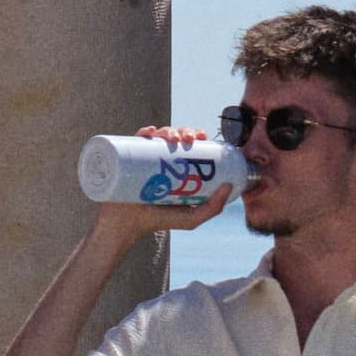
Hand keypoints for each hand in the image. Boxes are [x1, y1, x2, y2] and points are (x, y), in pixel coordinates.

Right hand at [90, 124, 236, 247]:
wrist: (127, 226)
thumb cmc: (159, 221)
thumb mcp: (191, 218)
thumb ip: (212, 209)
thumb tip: (230, 186)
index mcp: (175, 167)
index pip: (188, 144)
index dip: (196, 134)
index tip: (203, 136)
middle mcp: (159, 159)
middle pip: (174, 137)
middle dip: (183, 130)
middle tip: (188, 139)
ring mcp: (143, 158)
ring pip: (157, 136)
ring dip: (167, 129)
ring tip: (172, 138)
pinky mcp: (125, 159)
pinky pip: (134, 140)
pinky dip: (143, 132)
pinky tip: (151, 133)